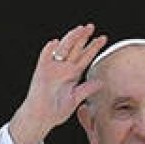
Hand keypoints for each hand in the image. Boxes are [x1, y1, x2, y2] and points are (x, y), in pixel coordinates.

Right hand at [8, 23, 107, 143]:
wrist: (41, 117)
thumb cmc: (56, 111)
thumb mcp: (75, 99)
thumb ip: (87, 89)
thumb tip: (101, 82)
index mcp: (72, 74)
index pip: (85, 57)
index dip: (93, 48)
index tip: (103, 38)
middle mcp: (63, 68)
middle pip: (75, 49)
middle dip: (83, 37)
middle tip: (91, 26)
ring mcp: (52, 68)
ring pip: (62, 49)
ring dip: (70, 39)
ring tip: (79, 29)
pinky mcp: (41, 71)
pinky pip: (44, 57)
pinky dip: (49, 50)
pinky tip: (56, 42)